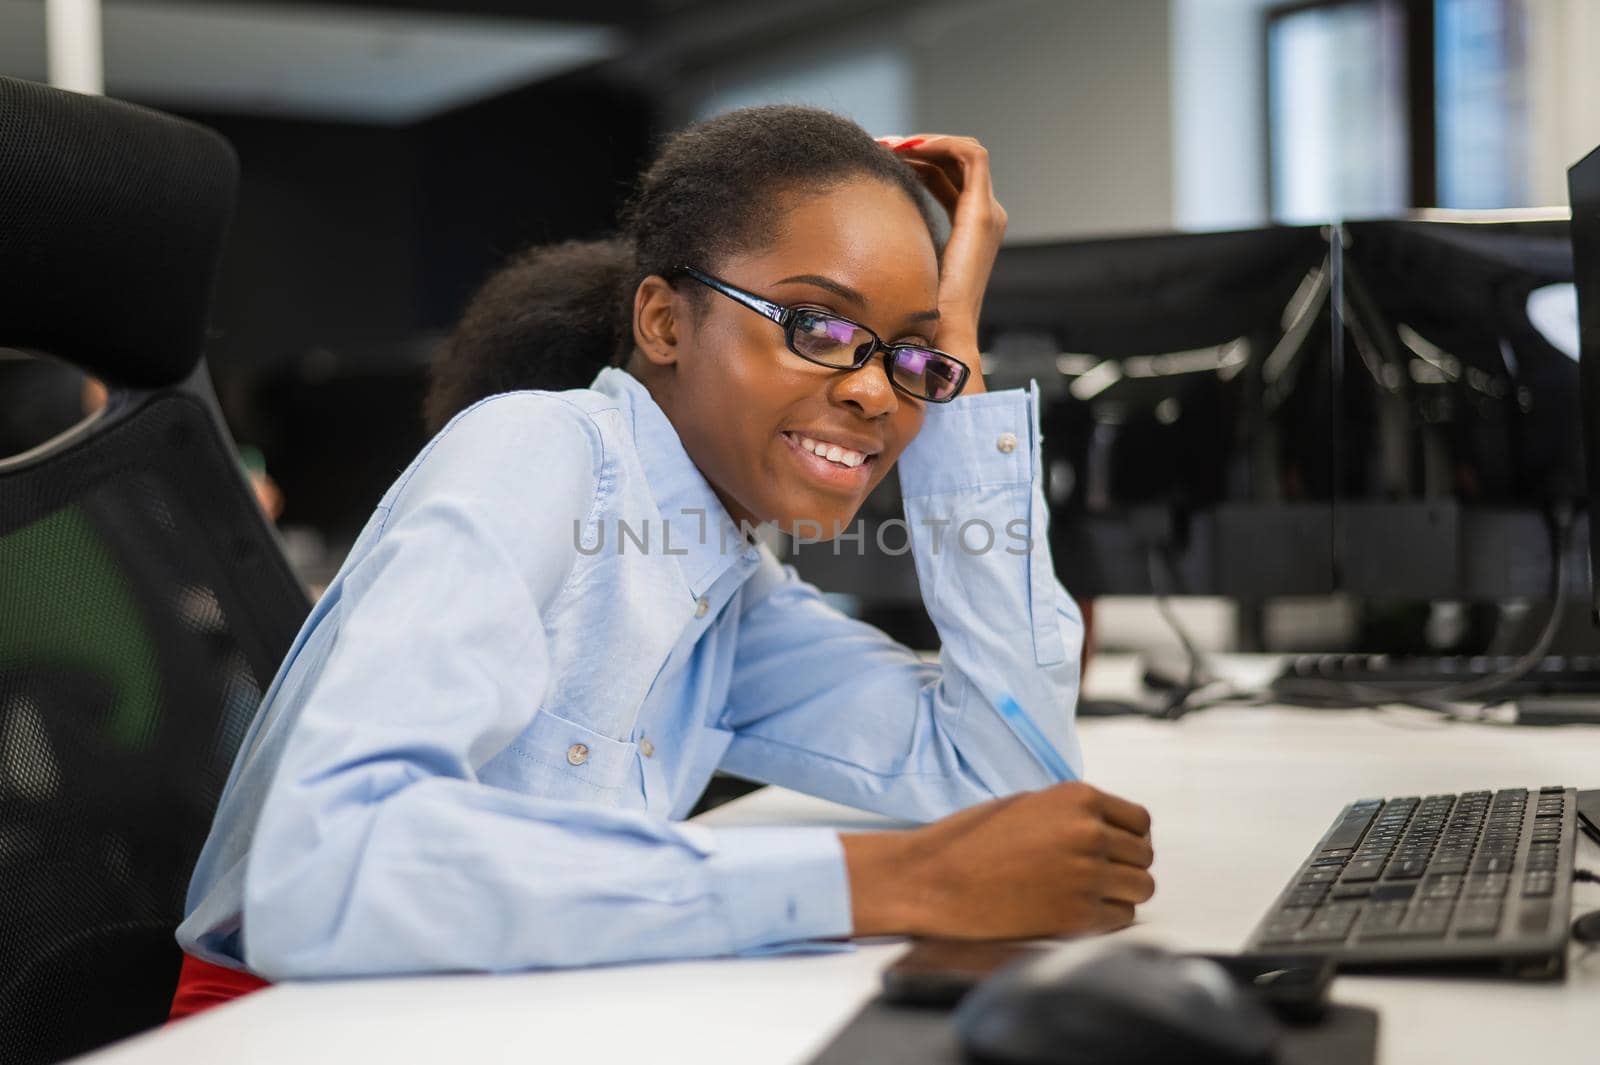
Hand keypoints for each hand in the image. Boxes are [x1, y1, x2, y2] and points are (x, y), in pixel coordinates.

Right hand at [842, 782, 1155, 938]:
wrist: (934, 880)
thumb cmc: (973, 841)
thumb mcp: (1028, 806)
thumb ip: (1073, 814)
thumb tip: (1111, 834)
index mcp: (1079, 798)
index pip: (1140, 821)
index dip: (1129, 839)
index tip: (1116, 850)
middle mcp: (1090, 833)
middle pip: (1144, 857)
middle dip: (1126, 867)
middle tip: (1098, 877)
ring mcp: (1087, 875)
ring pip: (1141, 888)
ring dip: (1121, 893)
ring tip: (1089, 895)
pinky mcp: (1077, 916)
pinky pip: (1121, 918)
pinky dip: (1106, 918)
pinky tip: (1076, 912)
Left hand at [877, 133, 1008, 393]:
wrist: (939, 338)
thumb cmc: (915, 314)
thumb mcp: (900, 266)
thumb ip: (890, 244)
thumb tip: (850, 231)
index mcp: (967, 231)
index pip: (944, 177)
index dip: (914, 160)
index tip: (876, 158)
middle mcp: (984, 219)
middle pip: (952, 163)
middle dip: (916, 148)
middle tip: (877, 146)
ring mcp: (987, 215)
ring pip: (962, 153)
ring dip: (924, 142)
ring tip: (886, 145)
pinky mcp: (982, 214)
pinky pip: (970, 157)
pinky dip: (940, 144)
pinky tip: (905, 148)